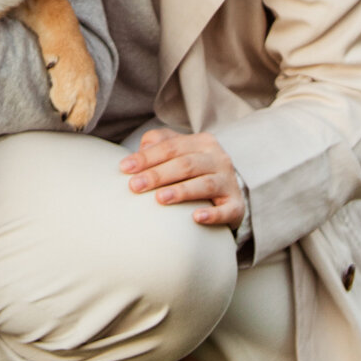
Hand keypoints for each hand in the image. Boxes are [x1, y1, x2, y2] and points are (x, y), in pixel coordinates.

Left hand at [119, 128, 248, 229]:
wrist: (227, 193)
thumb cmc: (192, 172)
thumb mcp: (177, 152)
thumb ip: (158, 144)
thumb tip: (141, 149)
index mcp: (202, 142)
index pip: (171, 147)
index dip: (147, 157)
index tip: (124, 168)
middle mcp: (219, 159)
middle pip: (186, 164)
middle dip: (158, 174)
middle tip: (135, 186)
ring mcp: (229, 182)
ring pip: (205, 184)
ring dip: (181, 191)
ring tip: (159, 198)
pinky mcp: (236, 206)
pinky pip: (226, 210)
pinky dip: (213, 214)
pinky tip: (196, 217)